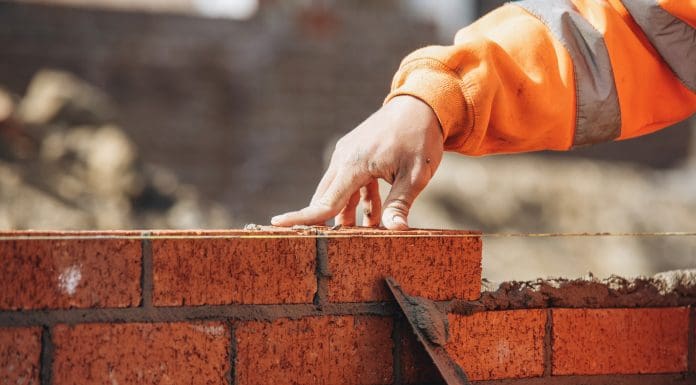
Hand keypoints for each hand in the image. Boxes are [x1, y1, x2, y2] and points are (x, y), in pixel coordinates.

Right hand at [271, 95, 442, 229]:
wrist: (420, 105)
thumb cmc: (419, 138)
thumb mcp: (415, 175)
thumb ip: (400, 204)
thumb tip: (395, 231)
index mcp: (354, 165)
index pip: (325, 202)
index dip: (302, 217)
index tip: (276, 225)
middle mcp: (344, 159)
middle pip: (326, 199)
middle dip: (330, 223)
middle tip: (337, 248)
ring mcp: (347, 154)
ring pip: (338, 192)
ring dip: (348, 213)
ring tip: (367, 233)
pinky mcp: (354, 153)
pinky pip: (348, 182)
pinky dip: (357, 199)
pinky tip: (374, 214)